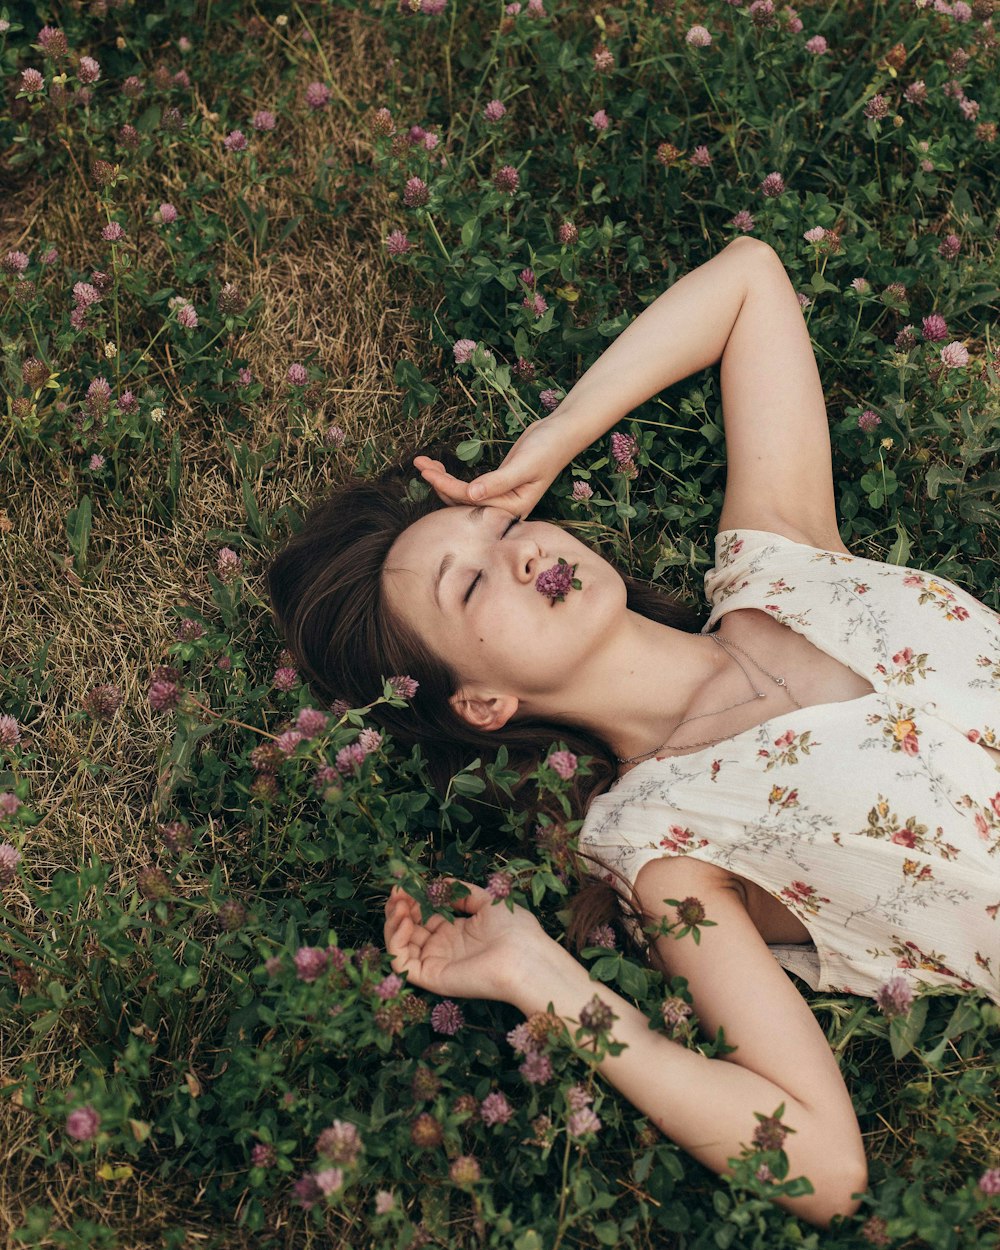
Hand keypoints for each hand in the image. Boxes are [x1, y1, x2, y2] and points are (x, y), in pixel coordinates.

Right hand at [383, 879, 552, 1004]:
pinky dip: (395, 941)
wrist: (524, 956)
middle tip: (397, 892)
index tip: (404, 885)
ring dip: (393, 923)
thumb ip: (461, 892)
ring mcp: (435, 963)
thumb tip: (439, 883)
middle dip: (398, 908)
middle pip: (407, 930)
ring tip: (399, 904)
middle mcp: (443, 949)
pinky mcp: (431, 977)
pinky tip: (404, 921)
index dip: (411, 901)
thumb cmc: (514, 929)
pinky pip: (402, 963)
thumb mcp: (486, 901)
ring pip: (399, 946)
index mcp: (456, 933)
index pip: (423, 918)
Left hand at [414, 411, 578, 518]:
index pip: (472, 502)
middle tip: (419, 464)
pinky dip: (452, 477)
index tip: (427, 472)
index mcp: (512, 509)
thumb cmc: (548, 449)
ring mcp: (499, 498)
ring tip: (423, 462)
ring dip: (442, 479)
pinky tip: (438, 467)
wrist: (560, 433)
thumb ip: (498, 482)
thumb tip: (470, 495)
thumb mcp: (523, 466)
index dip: (447, 487)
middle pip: (463, 502)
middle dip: (439, 483)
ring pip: (463, 494)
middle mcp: (504, 508)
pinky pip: (468, 487)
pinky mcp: (495, 486)